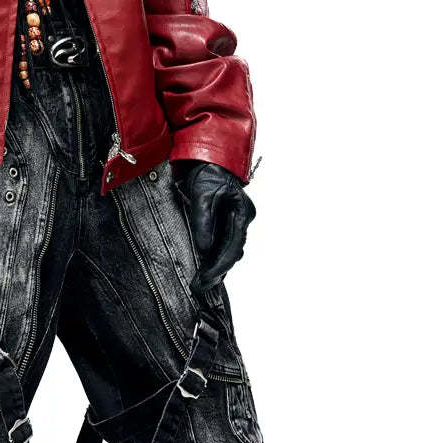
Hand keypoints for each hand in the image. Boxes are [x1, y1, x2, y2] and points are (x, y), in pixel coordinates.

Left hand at [172, 159, 255, 292]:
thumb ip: (203, 222)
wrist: (208, 156)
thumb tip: (205, 248)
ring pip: (229, 249)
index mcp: (241, 213)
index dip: (219, 266)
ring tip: (202, 281)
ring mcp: (235, 219)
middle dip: (217, 270)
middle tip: (201, 286)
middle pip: (232, 251)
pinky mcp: (226, 219)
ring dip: (217, 265)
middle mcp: (242, 218)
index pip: (232, 247)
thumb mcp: (201, 196)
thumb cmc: (207, 172)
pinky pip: (223, 242)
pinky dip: (215, 255)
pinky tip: (206, 265)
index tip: (206, 279)